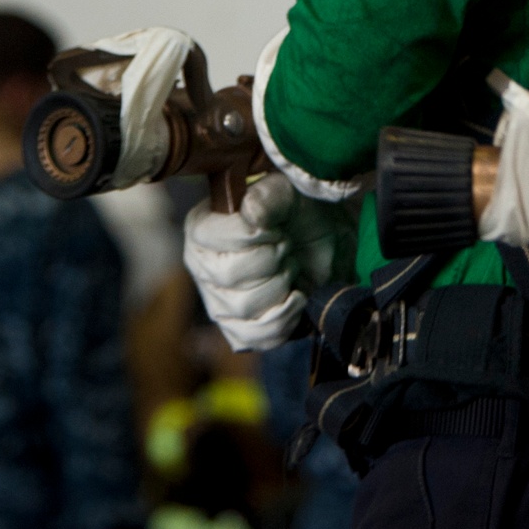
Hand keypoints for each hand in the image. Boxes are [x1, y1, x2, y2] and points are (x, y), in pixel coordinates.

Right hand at [184, 173, 330, 351]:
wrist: (326, 241)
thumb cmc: (298, 210)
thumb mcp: (287, 191)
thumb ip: (267, 196)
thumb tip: (250, 214)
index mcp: (201, 228)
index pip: (214, 237)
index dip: (255, 234)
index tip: (276, 226)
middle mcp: (202, 267)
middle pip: (230, 275)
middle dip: (273, 258)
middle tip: (287, 245)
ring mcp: (218, 302)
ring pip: (244, 308)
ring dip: (282, 285)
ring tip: (290, 266)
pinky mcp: (240, 330)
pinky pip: (255, 338)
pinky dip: (284, 319)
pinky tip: (296, 297)